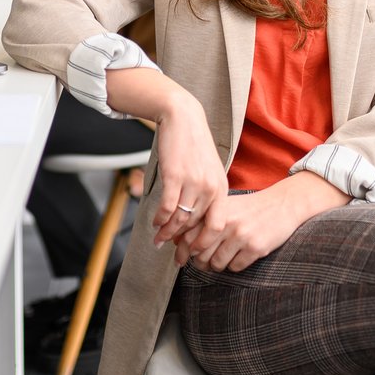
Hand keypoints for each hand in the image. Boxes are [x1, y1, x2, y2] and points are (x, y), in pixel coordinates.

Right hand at [150, 94, 226, 248]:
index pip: (216, 226)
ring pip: (180, 219)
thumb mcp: (209, 170)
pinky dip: (159, 219)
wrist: (183, 118)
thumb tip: (196, 219)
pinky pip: (167, 207)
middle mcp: (210, 188)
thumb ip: (207, 194)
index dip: (204, 243)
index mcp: (221, 188)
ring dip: (167, 232)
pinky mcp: (175, 176)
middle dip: (183, 244)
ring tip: (159, 240)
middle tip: (173, 255)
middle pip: (195, 226)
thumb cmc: (194, 146)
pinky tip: (154, 223)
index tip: (194, 253)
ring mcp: (193, 182)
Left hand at [176, 173, 349, 272]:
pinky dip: (234, 266)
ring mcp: (241, 236)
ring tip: (220, 260)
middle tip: (202, 263)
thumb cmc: (250, 207)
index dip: (182, 251)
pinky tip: (238, 257)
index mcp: (216, 211)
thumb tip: (178, 239)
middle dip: (199, 262)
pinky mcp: (256, 248)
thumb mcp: (225, 207)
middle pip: (200, 253)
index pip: (188, 236)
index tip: (181, 258)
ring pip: (216, 263)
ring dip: (216, 266)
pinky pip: (235, 267)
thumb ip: (204, 220)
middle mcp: (226, 222)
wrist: (282, 204)